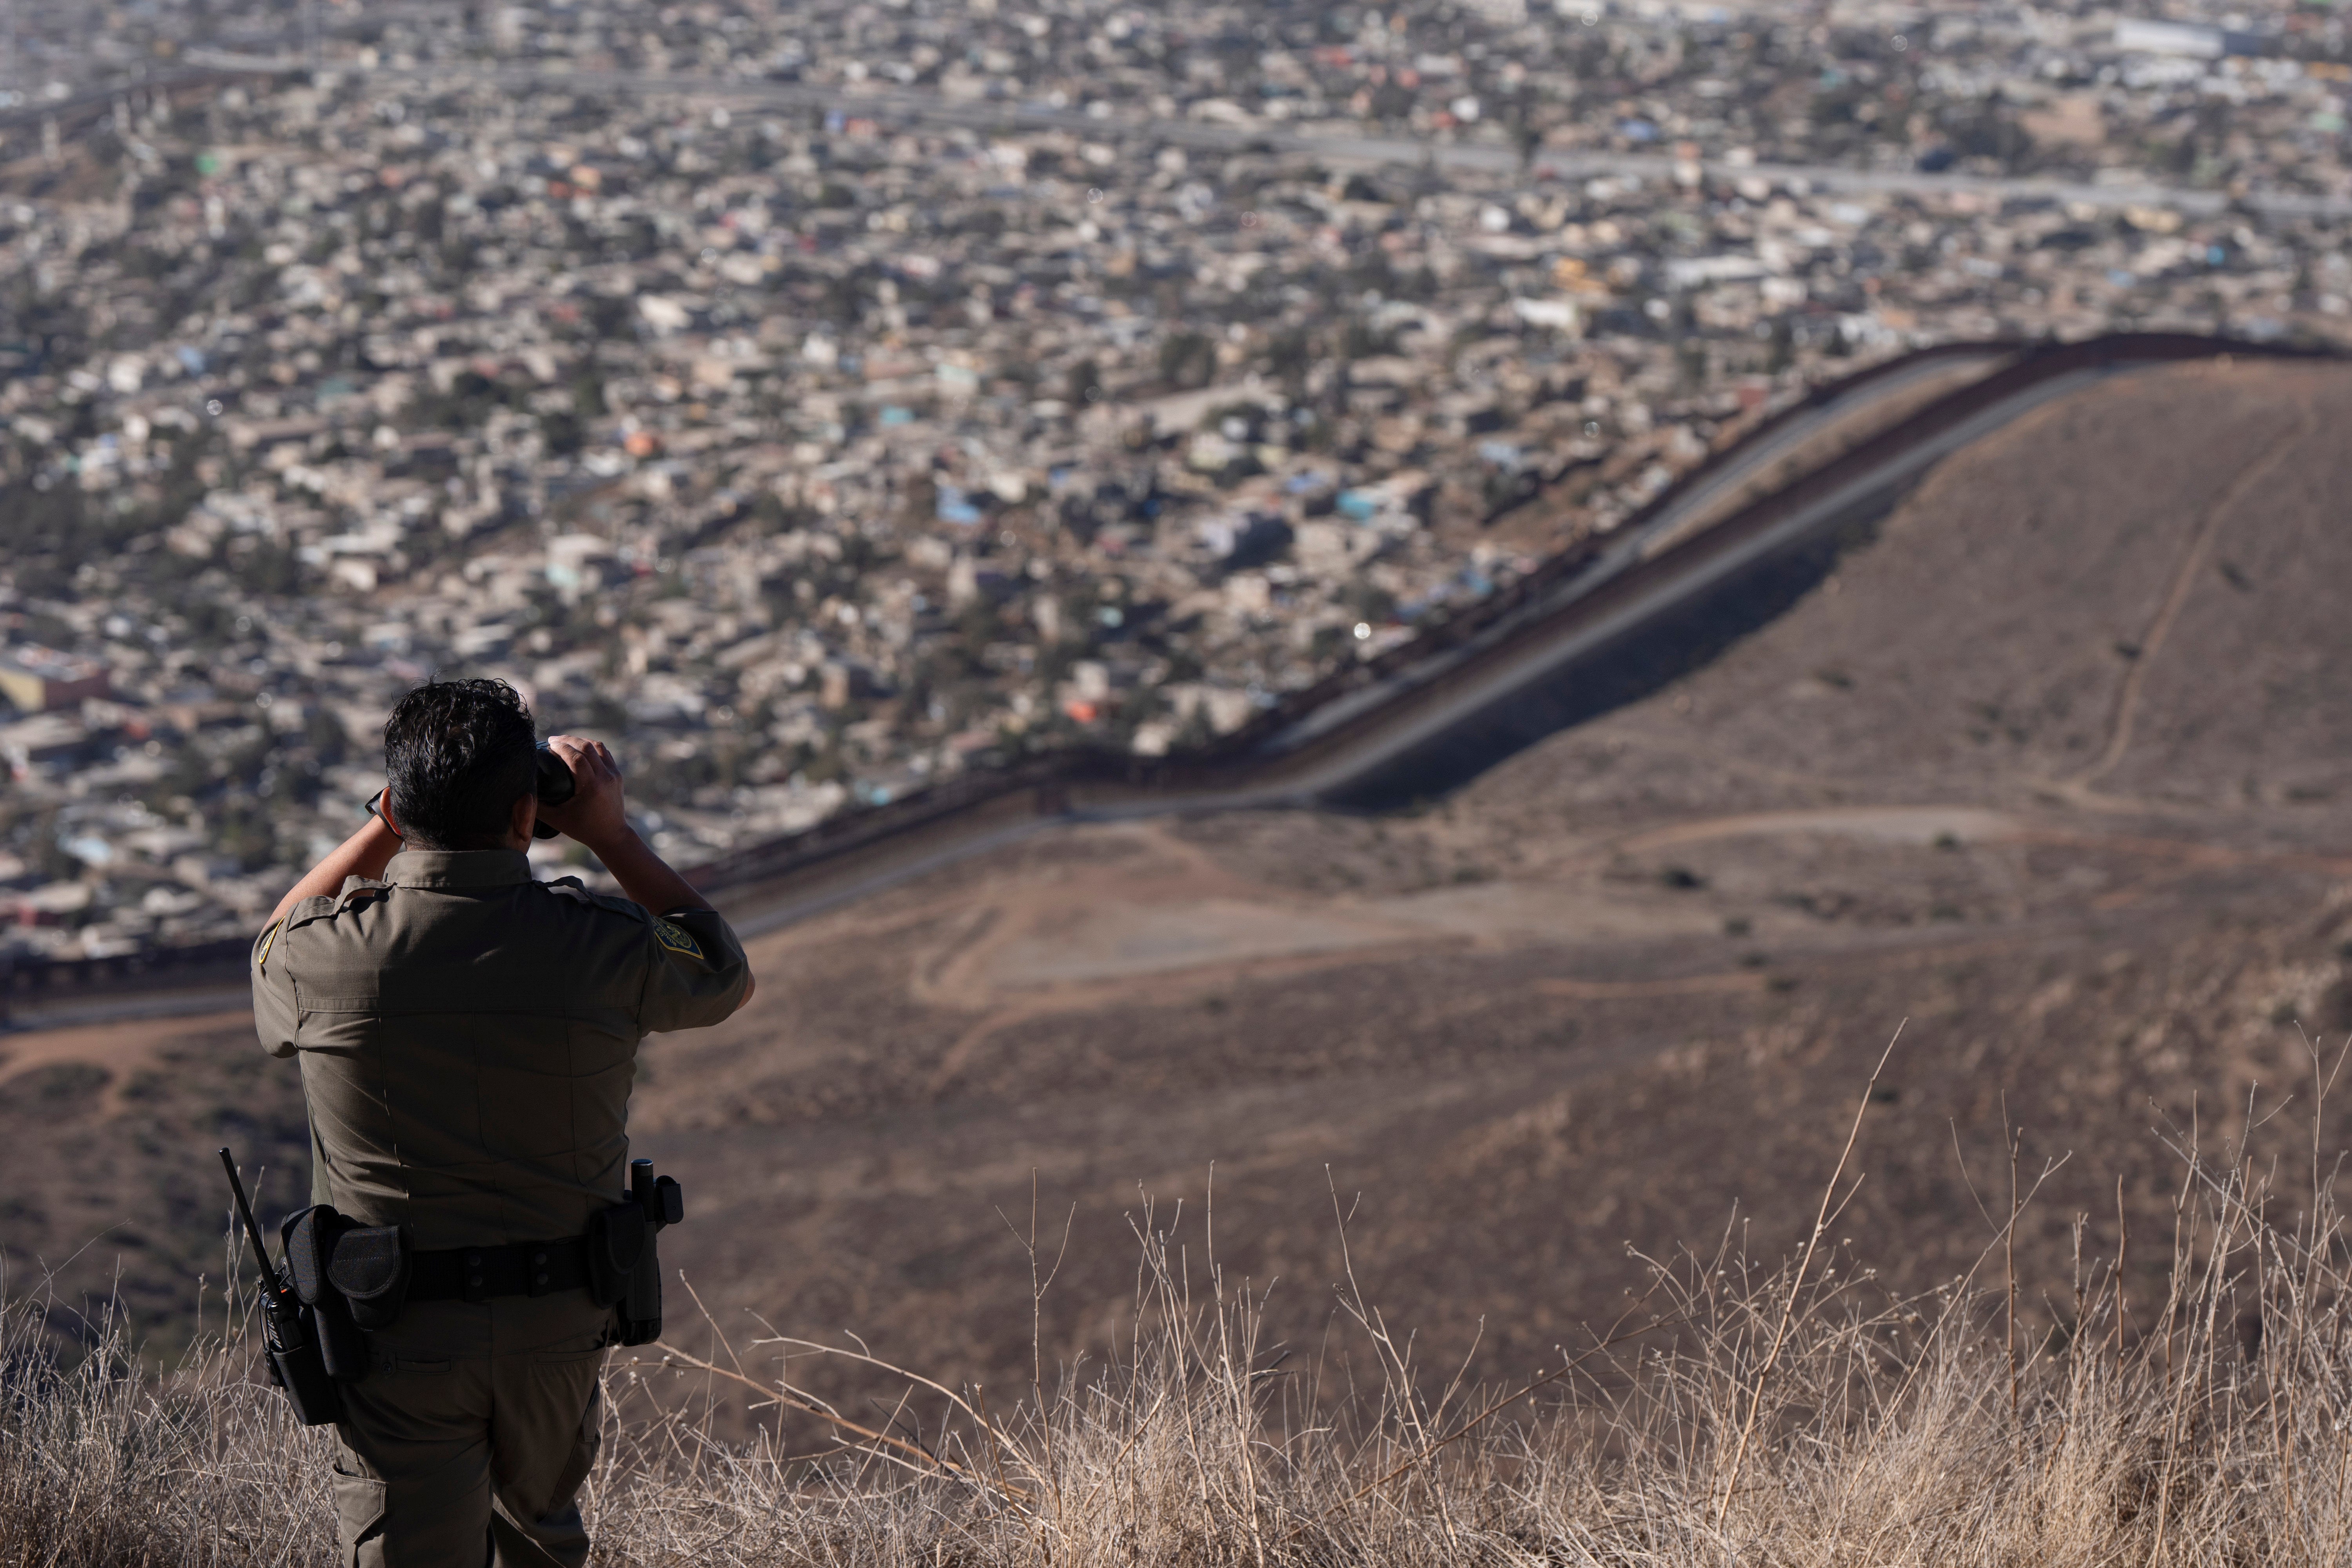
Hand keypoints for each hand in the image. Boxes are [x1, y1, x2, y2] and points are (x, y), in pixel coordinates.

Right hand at [538, 735, 630, 851]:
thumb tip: (523, 789)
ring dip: (581, 741)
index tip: (548, 743)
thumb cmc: (582, 829)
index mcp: (591, 787)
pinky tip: (580, 748)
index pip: (576, 757)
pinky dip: (591, 747)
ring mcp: (614, 775)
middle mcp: (605, 777)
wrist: (611, 836)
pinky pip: (605, 753)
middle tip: (552, 740)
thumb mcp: (557, 819)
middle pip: (587, 747)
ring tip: (565, 741)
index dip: (561, 746)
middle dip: (568, 740)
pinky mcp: (618, 775)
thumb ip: (538, 805)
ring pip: (598, 747)